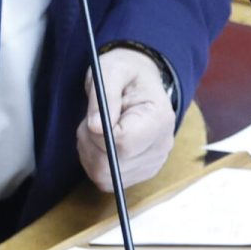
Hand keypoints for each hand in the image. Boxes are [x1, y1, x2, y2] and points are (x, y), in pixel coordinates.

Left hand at [77, 47, 174, 191]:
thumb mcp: (112, 70)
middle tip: (93, 119)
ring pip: (105, 175)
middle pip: (111, 164)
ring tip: (98, 127)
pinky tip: (101, 141)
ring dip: (90, 152)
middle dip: (90, 142)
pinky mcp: (139, 174)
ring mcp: (151, 164)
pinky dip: (94, 161)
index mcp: (160, 119)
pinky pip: (106, 180)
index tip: (96, 115)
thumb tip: (95, 128)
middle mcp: (161, 147)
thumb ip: (104, 96)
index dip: (98, 132)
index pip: (123, 143)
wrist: (139, 82)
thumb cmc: (126, 73)